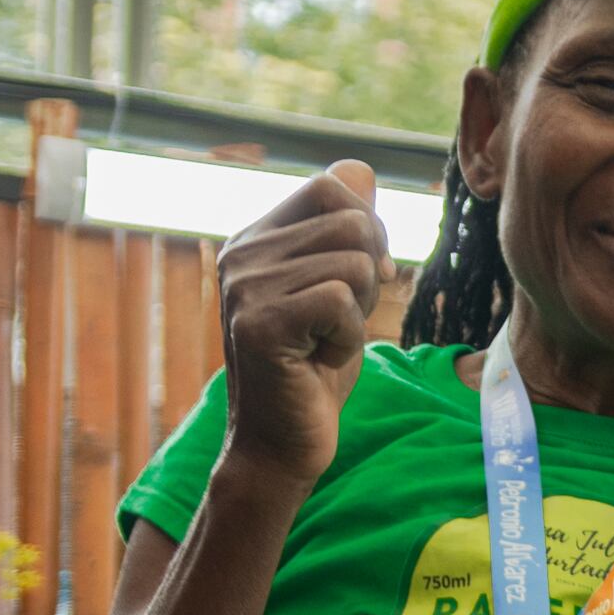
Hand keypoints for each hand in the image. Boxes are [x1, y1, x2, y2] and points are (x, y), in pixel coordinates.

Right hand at [215, 159, 389, 489]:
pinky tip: (319, 359)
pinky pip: (342, 299)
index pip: (332, 184)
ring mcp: (245, 286)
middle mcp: (241, 252)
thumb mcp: (339, 290)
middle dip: (372, 274)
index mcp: (256, 238)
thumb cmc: (315, 370)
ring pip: (354, 261)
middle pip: (352, 219)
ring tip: (325, 341)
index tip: (366, 277)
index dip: (369, 226)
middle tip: (341, 320)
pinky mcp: (259, 322)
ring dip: (361, 311)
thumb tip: (362, 169)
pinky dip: (349, 337)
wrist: (283, 444)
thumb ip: (347, 232)